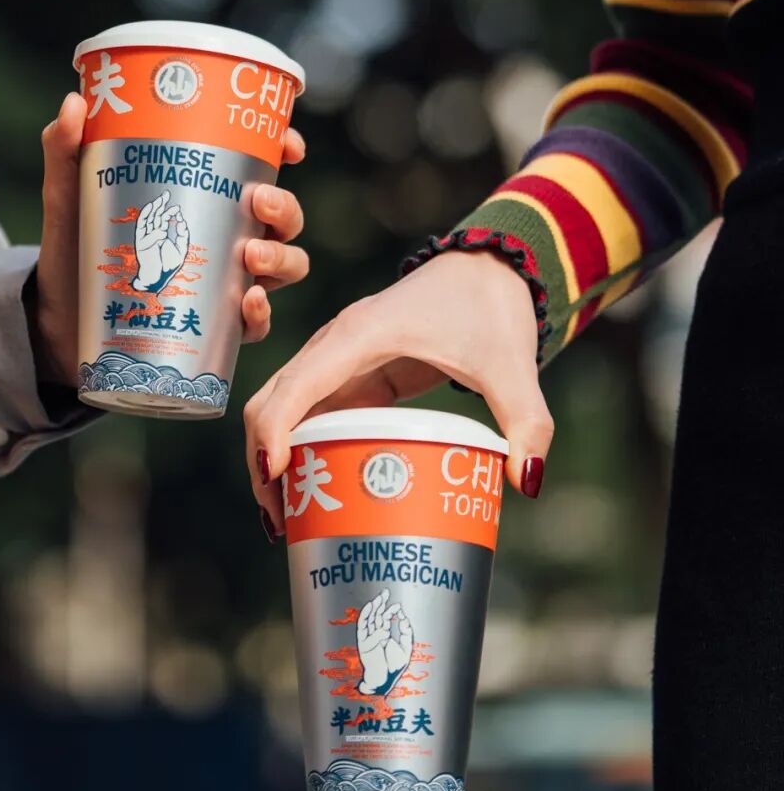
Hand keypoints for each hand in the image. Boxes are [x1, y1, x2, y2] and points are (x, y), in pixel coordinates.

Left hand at [32, 92, 308, 384]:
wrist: (57, 319)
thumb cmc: (73, 251)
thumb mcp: (68, 196)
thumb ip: (66, 150)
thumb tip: (74, 102)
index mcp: (204, 195)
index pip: (261, 167)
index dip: (285, 151)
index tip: (289, 146)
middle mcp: (225, 236)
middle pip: (283, 217)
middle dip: (284, 207)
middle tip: (258, 200)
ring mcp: (225, 282)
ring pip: (285, 266)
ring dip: (281, 257)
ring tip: (250, 254)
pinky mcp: (214, 326)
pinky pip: (257, 324)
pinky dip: (262, 315)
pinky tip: (247, 301)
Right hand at [132, 192, 189, 292]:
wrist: (159, 278)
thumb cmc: (169, 265)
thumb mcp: (181, 248)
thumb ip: (183, 235)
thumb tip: (182, 221)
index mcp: (160, 234)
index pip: (163, 218)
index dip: (170, 212)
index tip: (177, 208)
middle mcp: (151, 234)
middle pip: (154, 215)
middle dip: (160, 204)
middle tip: (165, 193)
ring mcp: (145, 238)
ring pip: (147, 219)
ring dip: (152, 209)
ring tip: (158, 200)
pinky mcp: (140, 244)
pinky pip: (143, 231)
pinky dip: (148, 224)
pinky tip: (157, 219)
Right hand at [245, 248, 552, 531]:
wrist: (488, 269)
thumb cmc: (491, 307)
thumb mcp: (512, 367)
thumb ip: (526, 421)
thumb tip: (525, 480)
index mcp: (360, 336)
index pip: (296, 386)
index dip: (274, 433)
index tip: (275, 481)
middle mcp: (335, 344)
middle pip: (272, 401)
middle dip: (263, 461)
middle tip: (280, 522)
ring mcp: (337, 357)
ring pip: (282, 407)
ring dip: (274, 458)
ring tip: (289, 519)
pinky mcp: (350, 371)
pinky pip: (309, 411)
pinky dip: (299, 448)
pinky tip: (314, 489)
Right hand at [356, 589, 413, 695]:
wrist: (385, 681)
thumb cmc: (395, 667)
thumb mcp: (406, 647)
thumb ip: (406, 632)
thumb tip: (404, 617)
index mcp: (384, 635)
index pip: (385, 618)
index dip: (391, 610)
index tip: (398, 606)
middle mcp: (375, 635)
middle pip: (375, 615)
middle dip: (380, 603)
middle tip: (384, 592)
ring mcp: (368, 639)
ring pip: (368, 620)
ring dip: (371, 609)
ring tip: (377, 599)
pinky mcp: (363, 645)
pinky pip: (364, 631)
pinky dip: (367, 621)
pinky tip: (373, 613)